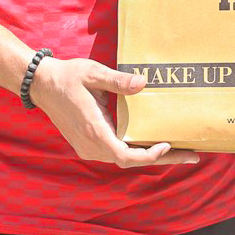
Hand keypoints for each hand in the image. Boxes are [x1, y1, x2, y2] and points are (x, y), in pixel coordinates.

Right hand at [28, 56, 199, 167]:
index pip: (126, 156)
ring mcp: (88, 146)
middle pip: (130, 161)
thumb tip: (143, 83)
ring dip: (149, 156)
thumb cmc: (68, 77)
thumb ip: (118, 81)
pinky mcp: (87, 143)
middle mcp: (91, 144)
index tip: (168, 146)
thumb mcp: (93, 73)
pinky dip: (136, 151)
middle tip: (192, 156)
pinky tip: (152, 143)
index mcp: (94, 130)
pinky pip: (115, 152)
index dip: (149, 156)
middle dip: (162, 159)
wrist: (42, 84)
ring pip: (123, 158)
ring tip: (178, 150)